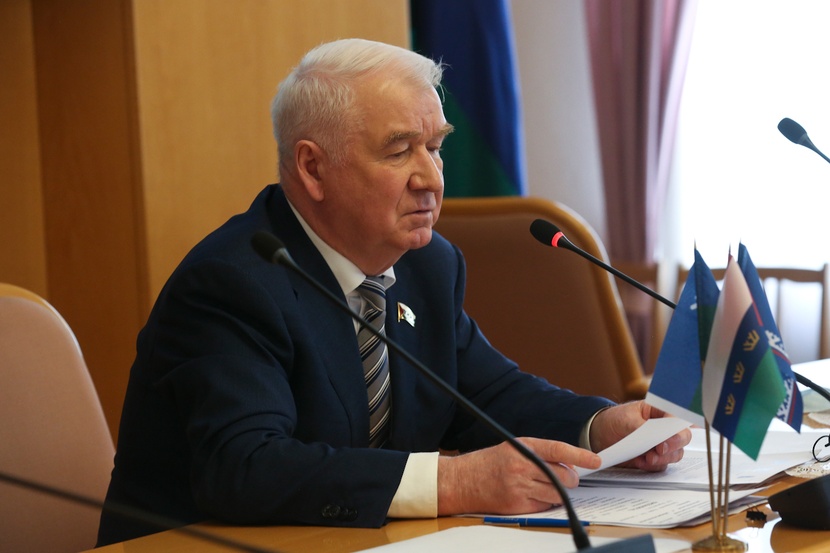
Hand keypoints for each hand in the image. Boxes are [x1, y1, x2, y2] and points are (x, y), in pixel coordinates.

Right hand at [436, 438, 600, 515]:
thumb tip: (570, 466)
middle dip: (570, 479)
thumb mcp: (514, 448)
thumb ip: (540, 454)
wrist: (462, 481)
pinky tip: (532, 496)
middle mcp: (522, 466)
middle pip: (564, 476)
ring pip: (557, 494)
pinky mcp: (517, 505)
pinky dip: (544, 503)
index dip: (580, 456)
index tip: (596, 460)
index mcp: (523, 447)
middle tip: (566, 478)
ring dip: (558, 493)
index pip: (558, 450)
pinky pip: (544, 507)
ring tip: (544, 486)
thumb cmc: (490, 463)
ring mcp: (520, 487)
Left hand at [590, 401, 690, 471]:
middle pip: (683, 438)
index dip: (677, 430)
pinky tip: (640, 462)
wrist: (602, 433)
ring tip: (647, 458)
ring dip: (663, 458)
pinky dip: (652, 466)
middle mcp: (665, 429)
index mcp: (661, 412)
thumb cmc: (616, 419)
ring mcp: (662, 444)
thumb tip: (653, 435)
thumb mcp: (626, 418)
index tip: (667, 438)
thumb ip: (641, 426)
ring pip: (675, 454)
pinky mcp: (655, 458)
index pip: (677, 419)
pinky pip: (661, 466)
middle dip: (674, 446)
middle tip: (660, 450)